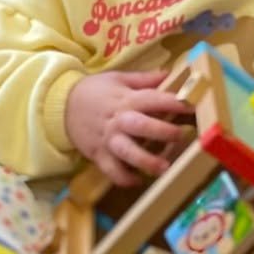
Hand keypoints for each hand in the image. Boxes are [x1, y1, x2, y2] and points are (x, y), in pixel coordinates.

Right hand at [65, 70, 195, 187]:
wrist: (60, 106)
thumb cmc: (94, 90)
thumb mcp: (118, 78)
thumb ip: (145, 79)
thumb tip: (171, 73)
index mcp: (127, 99)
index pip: (154, 99)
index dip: (175, 103)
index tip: (194, 106)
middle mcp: (119, 120)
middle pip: (142, 127)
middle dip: (163, 132)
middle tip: (181, 136)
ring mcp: (109, 140)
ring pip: (127, 152)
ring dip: (146, 160)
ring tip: (164, 168)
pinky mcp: (99, 155)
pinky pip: (112, 171)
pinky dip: (124, 178)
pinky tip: (138, 180)